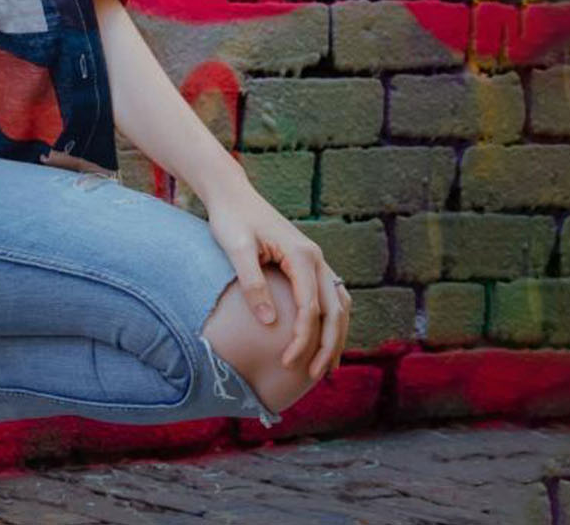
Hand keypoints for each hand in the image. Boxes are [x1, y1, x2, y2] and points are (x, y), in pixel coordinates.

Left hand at [202, 179, 351, 380]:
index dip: (302, 339)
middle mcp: (316, 258)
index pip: (310, 308)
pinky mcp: (308, 262)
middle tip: (313, 376)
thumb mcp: (235, 249)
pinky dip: (332, 320)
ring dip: (335, 336)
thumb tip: (268, 323)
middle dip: (327, 346)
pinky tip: (323, 339)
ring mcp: (315, 259)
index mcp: (301, 255)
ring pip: (339, 304)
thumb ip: (252, 284)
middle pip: (335, 310)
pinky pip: (330, 295)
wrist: (232, 194)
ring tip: (325, 367)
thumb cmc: (231, 219)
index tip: (287, 363)